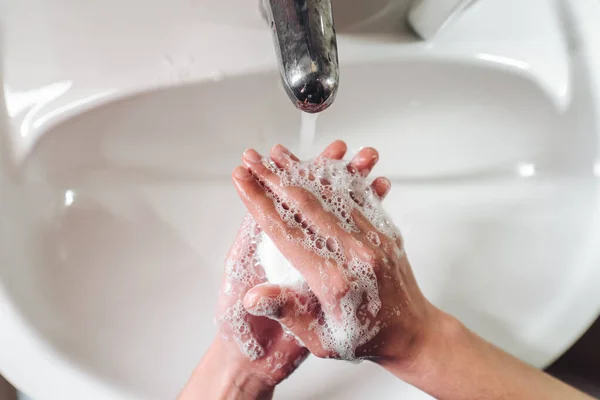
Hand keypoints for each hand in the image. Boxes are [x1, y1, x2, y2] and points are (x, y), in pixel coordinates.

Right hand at [214, 141, 390, 385]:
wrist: (414, 334)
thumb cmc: (365, 340)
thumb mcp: (320, 341)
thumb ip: (287, 313)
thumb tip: (253, 297)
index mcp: (333, 281)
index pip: (285, 232)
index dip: (258, 202)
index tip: (241, 179)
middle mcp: (355, 253)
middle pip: (305, 205)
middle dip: (273, 177)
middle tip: (252, 158)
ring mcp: (373, 239)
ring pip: (331, 193)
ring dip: (301, 170)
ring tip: (278, 153)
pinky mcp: (384, 231)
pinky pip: (357, 196)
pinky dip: (334, 178)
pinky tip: (320, 163)